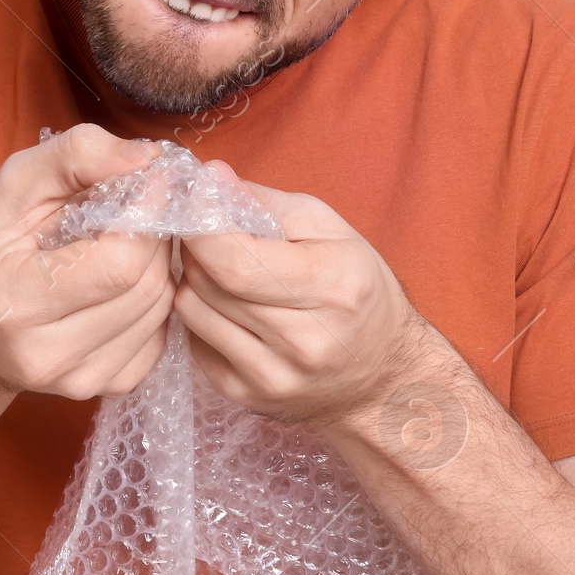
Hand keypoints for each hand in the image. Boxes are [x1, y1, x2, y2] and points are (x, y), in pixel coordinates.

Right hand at [0, 124, 177, 399]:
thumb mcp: (16, 183)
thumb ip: (78, 155)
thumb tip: (149, 158)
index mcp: (15, 301)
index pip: (120, 262)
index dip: (148, 214)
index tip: (151, 180)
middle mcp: (47, 354)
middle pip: (147, 286)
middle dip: (156, 236)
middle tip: (144, 206)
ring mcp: (79, 380)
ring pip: (160, 309)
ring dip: (160, 265)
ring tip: (131, 240)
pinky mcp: (106, 387)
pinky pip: (160, 334)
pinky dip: (155, 298)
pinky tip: (127, 280)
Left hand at [173, 165, 428, 428]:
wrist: (382, 376)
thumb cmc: (355, 289)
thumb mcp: (330, 229)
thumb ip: (267, 201)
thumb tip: (211, 178)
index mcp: (332, 287)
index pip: (237, 262)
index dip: (201, 230)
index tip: (194, 206)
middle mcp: (304, 341)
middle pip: (208, 284)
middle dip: (196, 249)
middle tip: (207, 234)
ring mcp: (273, 377)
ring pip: (192, 312)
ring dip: (194, 282)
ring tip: (222, 271)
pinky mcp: (247, 396)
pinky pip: (194, 342)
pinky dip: (201, 317)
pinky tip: (228, 308)